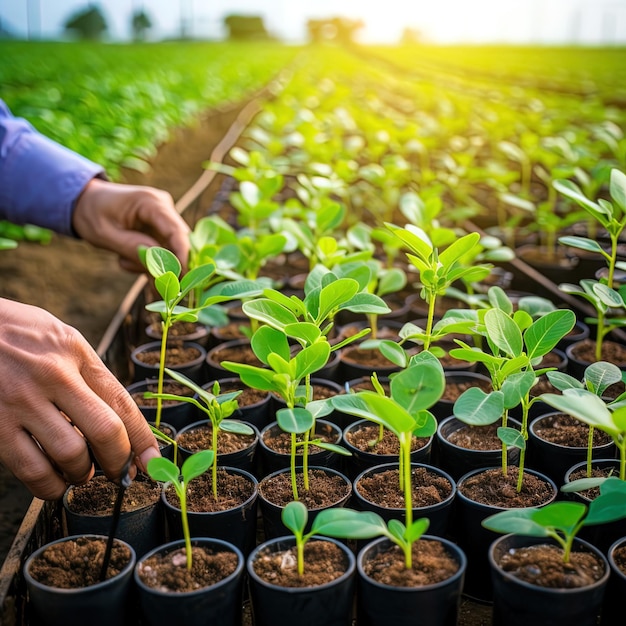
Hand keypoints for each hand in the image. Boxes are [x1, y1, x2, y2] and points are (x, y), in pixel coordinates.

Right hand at [0, 298, 159, 499]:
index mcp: (75, 351)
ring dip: (82, 474)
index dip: (143, 439)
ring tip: (79, 473)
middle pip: (106, 431)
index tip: (154, 462)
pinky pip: (32, 469)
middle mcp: (54, 374)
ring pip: (71, 454)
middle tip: (118, 473)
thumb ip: (85, 372)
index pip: (122, 401)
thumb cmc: (11, 333)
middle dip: (119, 461)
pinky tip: (52, 481)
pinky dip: (49, 485)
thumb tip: (116, 418)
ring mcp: (22, 400)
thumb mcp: (57, 337)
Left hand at [72, 178, 190, 271]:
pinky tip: (127, 259)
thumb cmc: (91, 213)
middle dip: (165, 265)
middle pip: (178, 244)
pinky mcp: (161, 230)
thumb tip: (159, 263)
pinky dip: (148, 263)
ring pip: (171, 252)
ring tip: (123, 260)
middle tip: (150, 283)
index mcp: (151, 202)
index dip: (182, 256)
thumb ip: (131, 248)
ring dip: (151, 265)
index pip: (177, 231)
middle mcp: (164, 208)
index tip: (180, 279)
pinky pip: (163, 252)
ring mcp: (164, 219)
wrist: (85, 201)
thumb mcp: (104, 234)